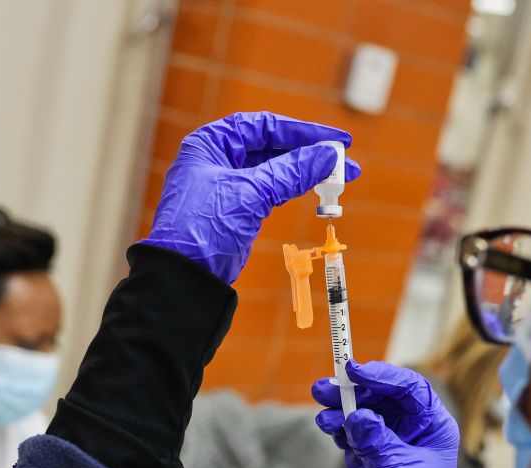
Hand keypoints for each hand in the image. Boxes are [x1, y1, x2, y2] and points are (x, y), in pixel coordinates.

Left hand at [142, 111, 360, 283]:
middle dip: (310, 153)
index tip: (335, 139)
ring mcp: (228, 185)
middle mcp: (218, 159)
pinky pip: (273, 191)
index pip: (264, 126)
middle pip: (272, 147)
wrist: (185, 278)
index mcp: (211, 144)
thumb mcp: (251, 193)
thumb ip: (291, 171)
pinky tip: (317, 189)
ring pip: (275, 170)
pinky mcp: (238, 209)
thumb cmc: (202, 228)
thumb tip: (328, 156)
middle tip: (345, 161)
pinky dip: (295, 189)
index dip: (303, 131)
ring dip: (307, 173)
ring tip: (340, 178)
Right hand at [313, 361, 459, 467]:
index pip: (409, 388)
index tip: (356, 371)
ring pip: (361, 409)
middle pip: (380, 394)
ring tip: (321, 407)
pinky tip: (327, 425)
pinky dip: (336, 425)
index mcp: (431, 425)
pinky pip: (349, 428)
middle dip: (353, 389)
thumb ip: (378, 443)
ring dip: (339, 406)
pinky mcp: (367, 451)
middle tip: (325, 387)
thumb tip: (358, 416)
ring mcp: (387, 438)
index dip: (383, 375)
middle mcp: (411, 426)